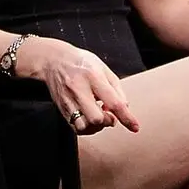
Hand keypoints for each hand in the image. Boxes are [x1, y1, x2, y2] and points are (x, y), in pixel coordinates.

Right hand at [16, 36, 139, 134]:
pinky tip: (89, 119)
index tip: (135, 127)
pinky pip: (75, 127)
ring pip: (83, 127)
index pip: (113, 102)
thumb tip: (124, 108)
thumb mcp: (103, 68)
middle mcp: (79, 90)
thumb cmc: (81, 63)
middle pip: (96, 118)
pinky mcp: (61, 109)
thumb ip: (116, 89)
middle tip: (110, 116)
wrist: (53, 61)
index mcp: (93, 76)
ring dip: (96, 127)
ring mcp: (68, 101)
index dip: (126, 117)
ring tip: (99, 117)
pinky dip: (86, 128)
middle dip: (108, 122)